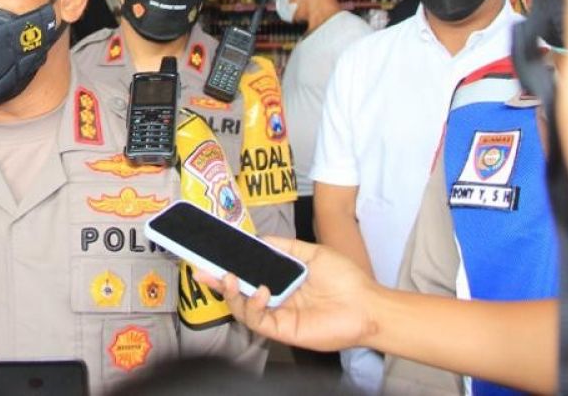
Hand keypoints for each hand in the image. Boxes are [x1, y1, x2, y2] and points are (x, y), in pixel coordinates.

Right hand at [196, 236, 381, 350]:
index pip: (247, 273)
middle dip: (217, 281)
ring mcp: (277, 315)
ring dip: (231, 294)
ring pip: (241, 308)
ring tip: (230, 279)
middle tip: (200, 269)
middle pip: (238, 292)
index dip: (227, 265)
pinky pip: (258, 321)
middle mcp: (275, 298)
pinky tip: (262, 292)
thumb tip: (259, 237)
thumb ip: (285, 246)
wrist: (367, 303)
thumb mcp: (311, 252)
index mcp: (280, 280)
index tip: (210, 255)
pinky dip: (254, 306)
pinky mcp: (283, 330)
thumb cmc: (345, 279)